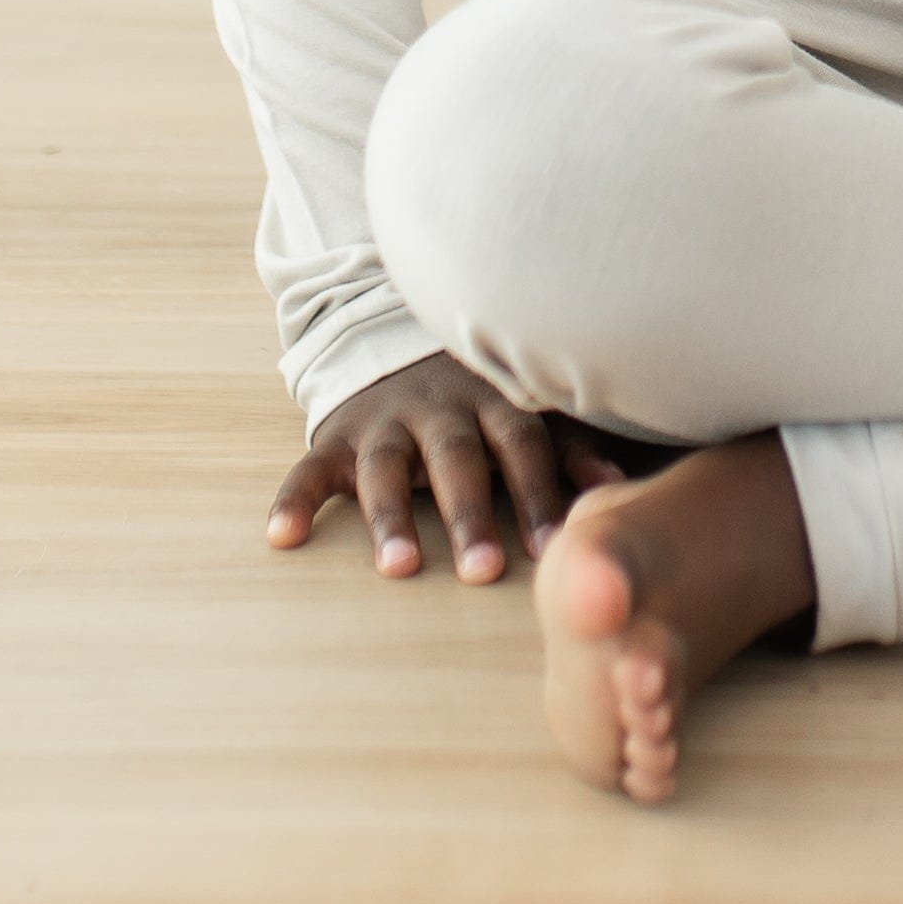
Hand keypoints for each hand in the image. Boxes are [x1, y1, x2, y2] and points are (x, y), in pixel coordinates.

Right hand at [265, 352, 627, 584]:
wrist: (392, 332)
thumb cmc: (476, 392)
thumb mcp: (521, 404)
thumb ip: (568, 443)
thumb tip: (620, 488)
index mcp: (493, 400)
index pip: (523, 443)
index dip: (538, 491)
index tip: (554, 546)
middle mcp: (439, 407)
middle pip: (457, 459)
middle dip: (470, 512)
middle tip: (483, 570)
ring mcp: (384, 419)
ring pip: (387, 466)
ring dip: (391, 516)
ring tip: (399, 568)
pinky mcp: (336, 435)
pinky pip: (309, 467)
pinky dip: (295, 499)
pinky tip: (282, 536)